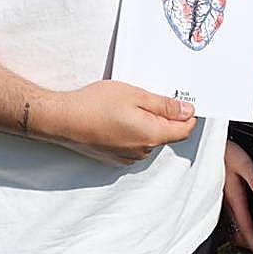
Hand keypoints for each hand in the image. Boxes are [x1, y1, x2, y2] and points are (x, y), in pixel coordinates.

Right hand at [52, 80, 195, 165]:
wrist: (63, 119)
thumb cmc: (96, 104)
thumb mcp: (135, 95)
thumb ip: (164, 105)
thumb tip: (187, 111)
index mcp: (152, 136)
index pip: (184, 130)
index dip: (189, 115)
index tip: (185, 100)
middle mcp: (143, 152)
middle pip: (167, 135)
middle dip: (166, 117)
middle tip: (151, 96)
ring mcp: (128, 157)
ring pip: (150, 140)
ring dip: (149, 124)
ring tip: (131, 105)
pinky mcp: (115, 158)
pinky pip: (135, 145)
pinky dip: (135, 132)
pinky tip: (120, 117)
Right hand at [222, 141, 252, 253]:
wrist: (211, 146)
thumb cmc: (227, 152)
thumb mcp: (244, 163)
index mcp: (234, 198)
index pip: (245, 227)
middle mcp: (227, 203)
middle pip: (239, 231)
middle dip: (250, 243)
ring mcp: (223, 201)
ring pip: (233, 226)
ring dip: (244, 236)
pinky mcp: (221, 197)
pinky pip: (230, 218)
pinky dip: (238, 226)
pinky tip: (243, 223)